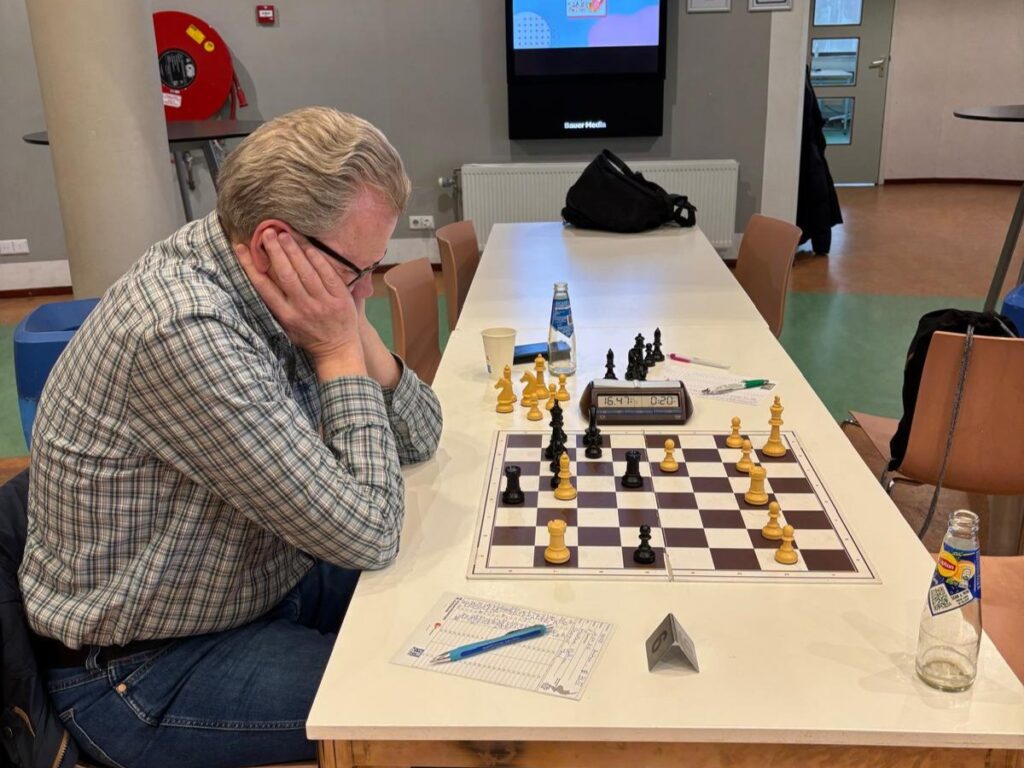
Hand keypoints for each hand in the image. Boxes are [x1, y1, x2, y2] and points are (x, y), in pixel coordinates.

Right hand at [236, 230, 365, 376]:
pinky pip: (327, 274)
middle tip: (267, 232)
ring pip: (305, 272)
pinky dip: (317, 260)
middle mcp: (303, 308)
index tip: (241, 247)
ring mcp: (322, 303)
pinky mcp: (340, 299)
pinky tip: (308, 246)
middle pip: (285, 274)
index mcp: (286, 315)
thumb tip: (261, 276)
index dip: (250, 265)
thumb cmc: (309, 336)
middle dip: (274, 251)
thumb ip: (277, 304)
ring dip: (294, 250)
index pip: (264, 286)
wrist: (338, 350)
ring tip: (284, 233)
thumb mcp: (288, 326)